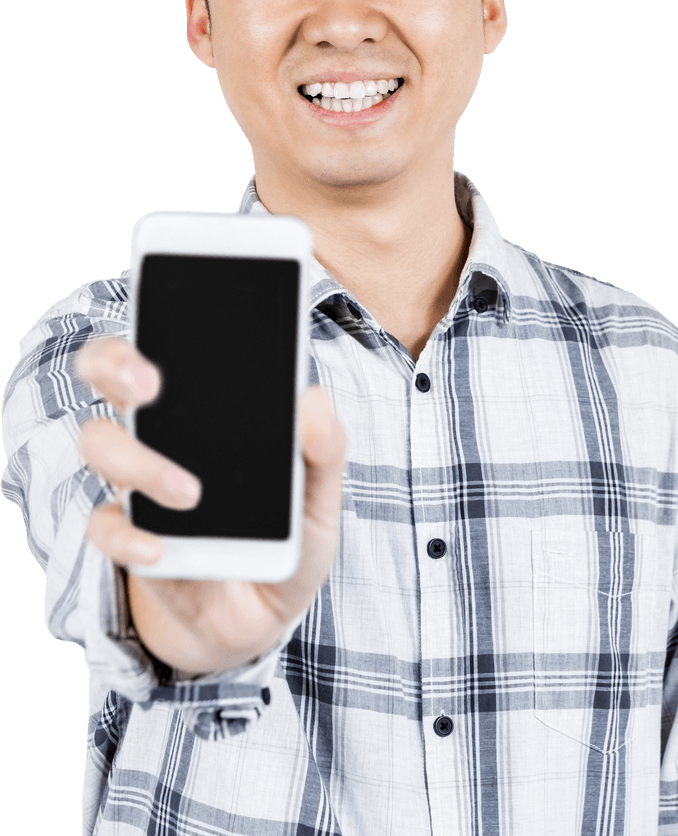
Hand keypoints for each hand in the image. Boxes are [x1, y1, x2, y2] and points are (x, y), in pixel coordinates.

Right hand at [75, 336, 346, 674]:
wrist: (263, 619)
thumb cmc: (287, 537)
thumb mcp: (320, 495)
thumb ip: (325, 449)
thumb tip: (313, 397)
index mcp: (204, 410)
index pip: (168, 344)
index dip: (157, 316)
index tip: (177, 310)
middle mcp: (161, 434)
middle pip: (108, 374)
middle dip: (116, 364)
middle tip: (149, 384)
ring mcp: (138, 485)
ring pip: (100, 442)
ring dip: (140, 463)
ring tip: (191, 492)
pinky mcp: (129, 539)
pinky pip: (104, 526)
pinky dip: (128, 536)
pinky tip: (159, 549)